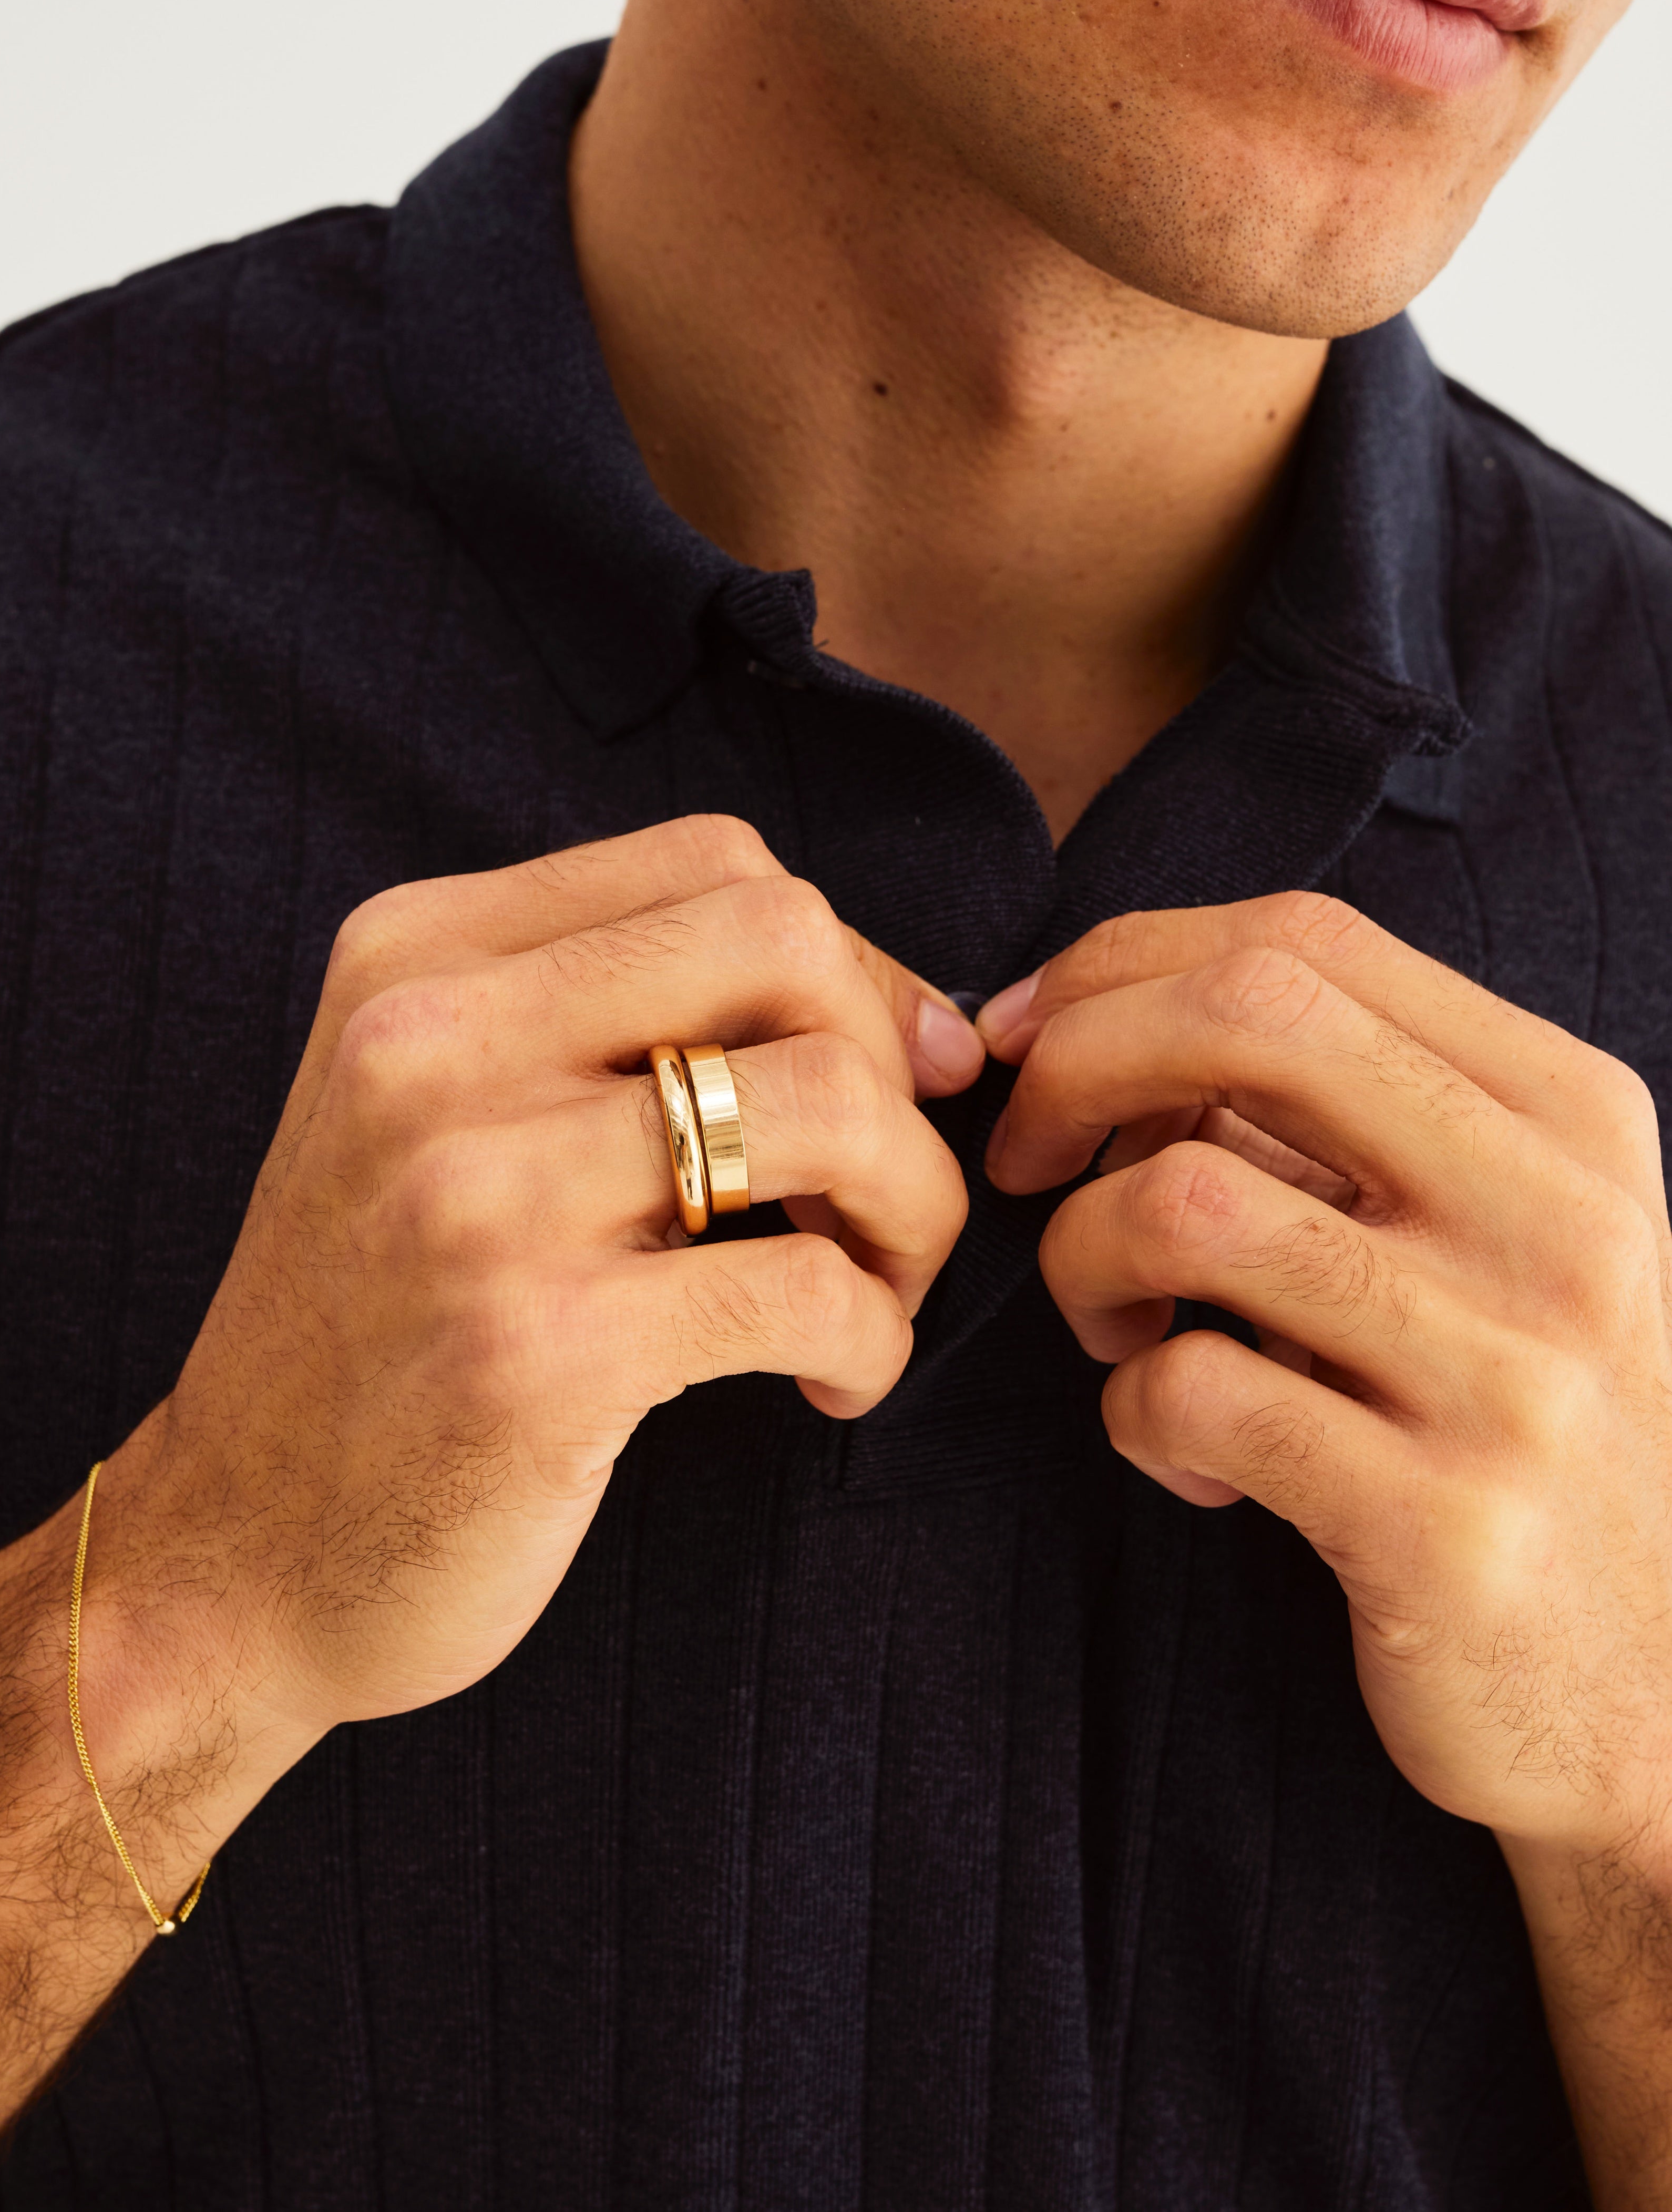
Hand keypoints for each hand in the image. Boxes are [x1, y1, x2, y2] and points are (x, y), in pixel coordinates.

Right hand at [102, 814, 982, 1738]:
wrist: (234, 1554)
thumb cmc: (385, 1328)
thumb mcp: (443, 1117)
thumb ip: (619, 1028)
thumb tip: (931, 1029)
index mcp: (411, 959)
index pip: (716, 862)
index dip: (848, 962)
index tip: (888, 1073)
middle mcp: (430, 1047)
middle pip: (783, 939)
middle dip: (892, 1061)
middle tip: (882, 1187)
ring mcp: (477, 1197)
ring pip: (826, 1104)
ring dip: (913, 1203)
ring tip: (878, 1285)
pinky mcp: (537, 1352)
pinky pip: (808, 1289)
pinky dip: (874, 1337)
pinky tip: (836, 1381)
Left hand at [977, 891, 1671, 1860]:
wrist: (1654, 1689)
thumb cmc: (1512, 1422)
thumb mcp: (1482, 1236)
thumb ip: (1339, 1120)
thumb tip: (1104, 1028)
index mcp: (1571, 1117)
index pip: (1305, 942)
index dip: (1122, 963)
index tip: (1029, 1035)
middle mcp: (1561, 1220)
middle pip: (1246, 1021)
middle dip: (1074, 1068)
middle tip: (1023, 1161)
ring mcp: (1512, 1373)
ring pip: (1184, 1206)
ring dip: (1084, 1261)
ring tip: (1120, 1335)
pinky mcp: (1444, 1523)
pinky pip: (1190, 1395)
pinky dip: (1133, 1418)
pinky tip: (1191, 1463)